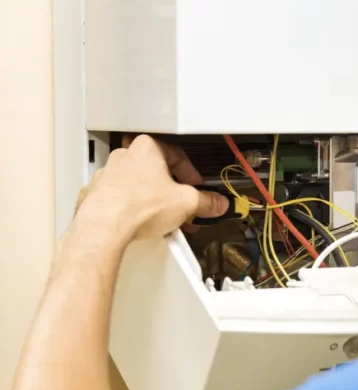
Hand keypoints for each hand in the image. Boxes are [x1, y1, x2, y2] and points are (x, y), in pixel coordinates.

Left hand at [73, 135, 228, 243]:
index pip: (178, 156)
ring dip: (152, 198)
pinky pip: (119, 197)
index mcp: (147, 148)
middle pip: (157, 170)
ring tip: (163, 219)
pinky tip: (141, 223)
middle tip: (182, 205)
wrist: (103, 227)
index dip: (192, 174)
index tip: (197, 188)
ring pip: (137, 184)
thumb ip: (206, 202)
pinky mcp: (96, 193)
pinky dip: (132, 208)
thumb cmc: (139, 206)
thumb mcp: (186, 203)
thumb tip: (216, 203)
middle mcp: (125, 156)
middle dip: (172, 190)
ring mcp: (107, 174)